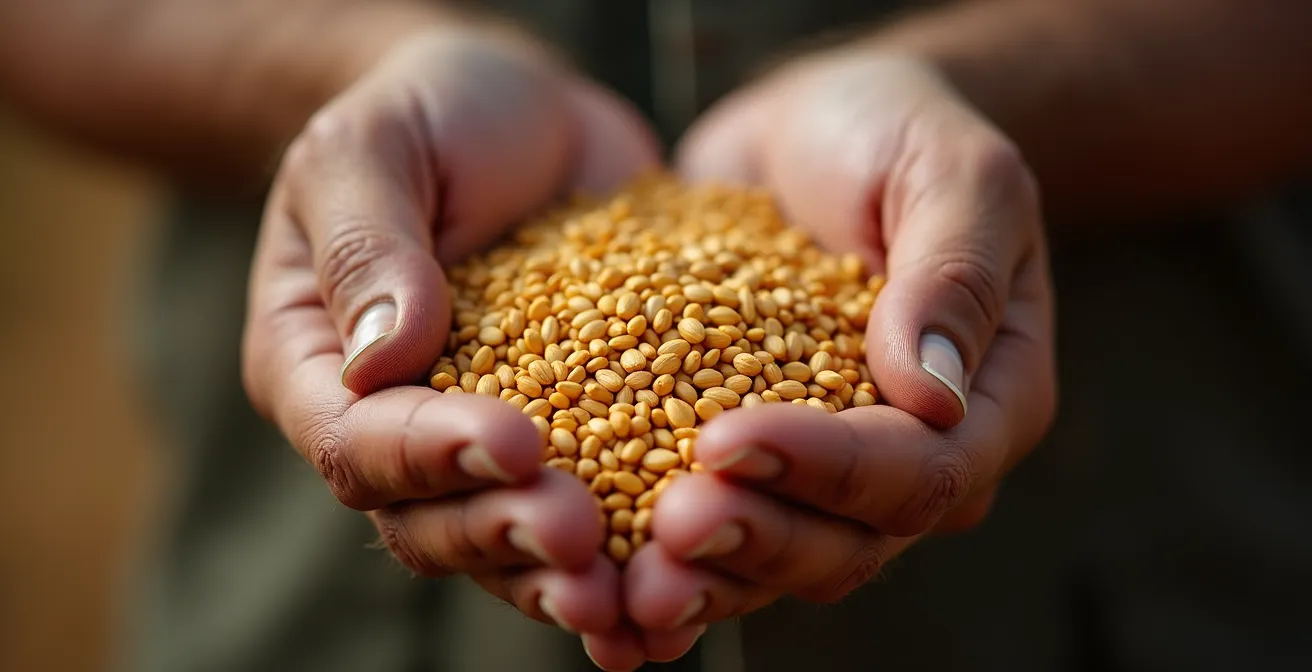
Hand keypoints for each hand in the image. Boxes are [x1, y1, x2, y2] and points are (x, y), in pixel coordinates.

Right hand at [240, 25, 660, 641]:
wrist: (523, 114)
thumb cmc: (429, 113)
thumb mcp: (374, 147)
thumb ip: (369, 244)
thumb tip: (385, 359)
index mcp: (318, 367)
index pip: (357, 441)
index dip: (431, 456)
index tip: (518, 443)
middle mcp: (398, 425)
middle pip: (430, 520)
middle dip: (506, 535)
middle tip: (581, 538)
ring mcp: (489, 438)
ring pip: (509, 539)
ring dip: (567, 575)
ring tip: (635, 601)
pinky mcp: (576, 431)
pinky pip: (596, 505)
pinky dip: (633, 551)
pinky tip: (685, 584)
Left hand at [622, 51, 1055, 631]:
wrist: (814, 130)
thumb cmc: (896, 134)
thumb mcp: (952, 173)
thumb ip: (953, 274)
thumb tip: (932, 393)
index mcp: (989, 402)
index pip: (920, 470)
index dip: (827, 470)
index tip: (726, 439)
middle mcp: (914, 457)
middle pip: (848, 541)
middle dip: (756, 539)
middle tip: (668, 530)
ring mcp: (830, 469)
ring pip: (778, 556)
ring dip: (705, 574)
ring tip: (624, 577)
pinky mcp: (751, 455)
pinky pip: (720, 521)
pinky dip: (663, 556)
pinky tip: (604, 576)